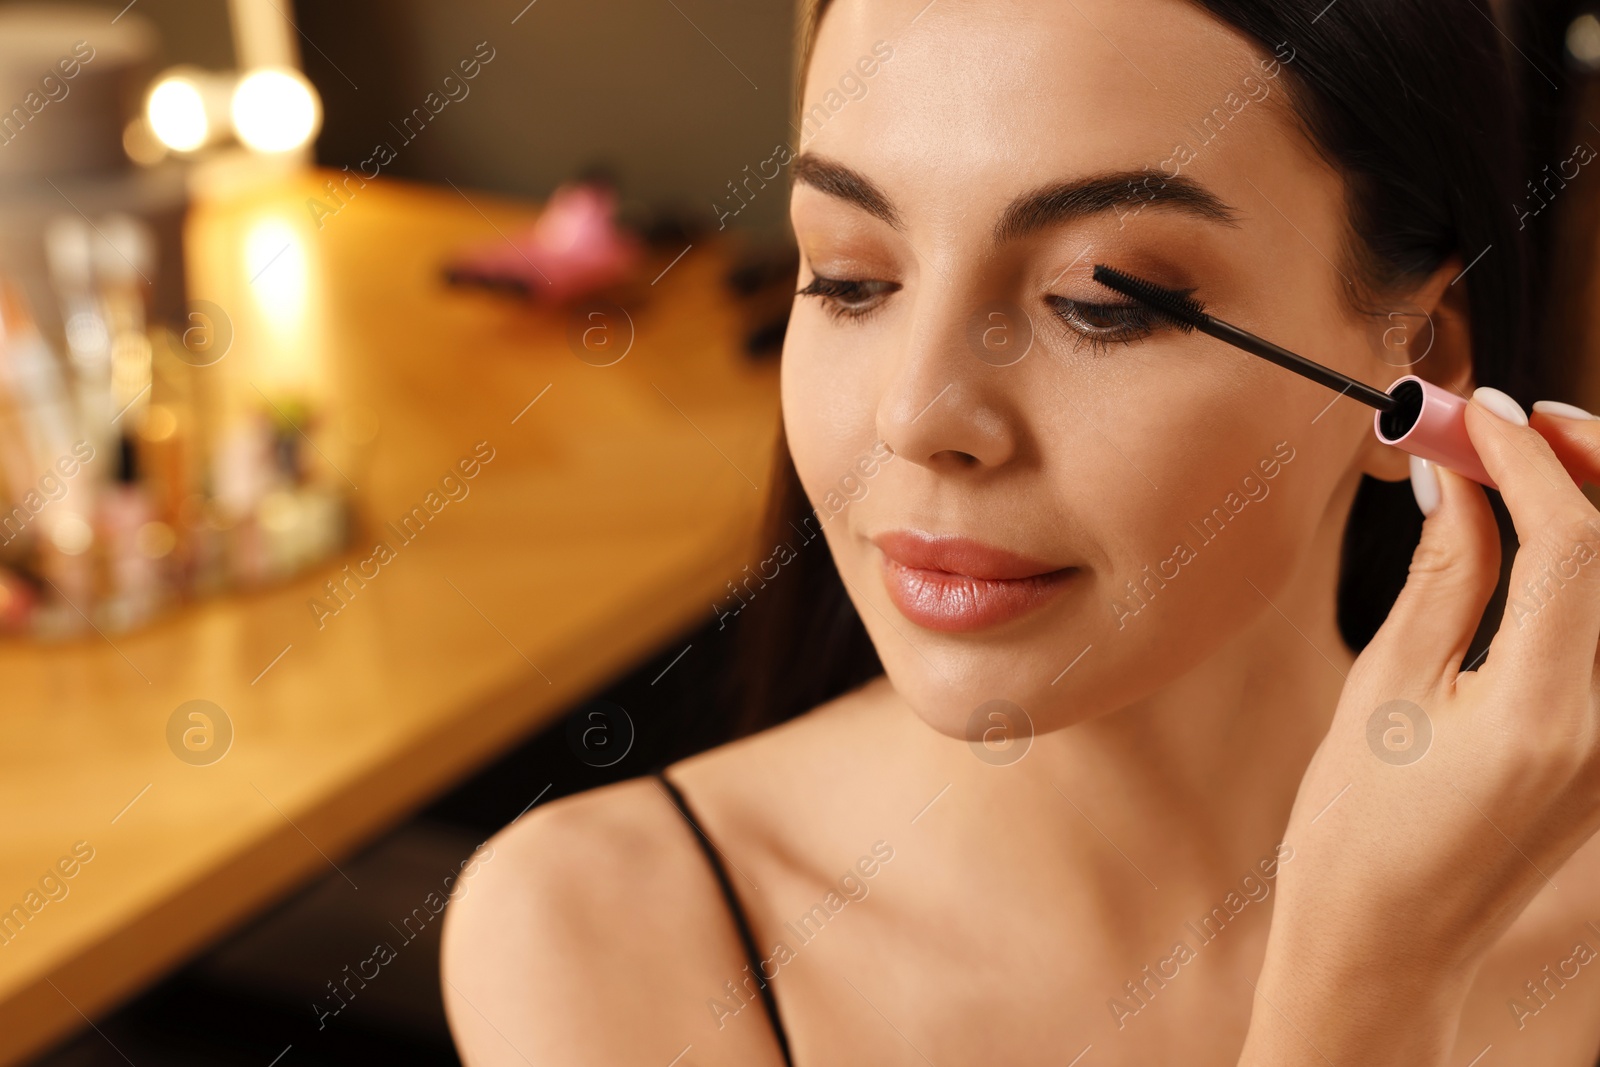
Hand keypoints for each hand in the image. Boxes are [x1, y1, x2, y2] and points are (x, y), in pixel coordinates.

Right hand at [1240, 390, 1599, 1065]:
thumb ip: (1442, 572)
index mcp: (1546, 716)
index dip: (1524, 460)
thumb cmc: (1358, 830)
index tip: (1474, 414)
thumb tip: (1457, 480)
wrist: (1387, 943)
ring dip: (1597, 509)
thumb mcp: (1384, 688)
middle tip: (1519, 423)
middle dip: (1588, 464)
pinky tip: (1545, 536)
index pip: (1572, 543)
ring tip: (1531, 463)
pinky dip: (1592, 568)